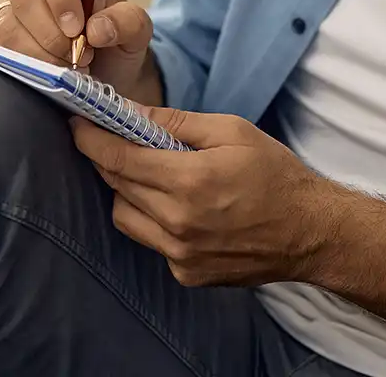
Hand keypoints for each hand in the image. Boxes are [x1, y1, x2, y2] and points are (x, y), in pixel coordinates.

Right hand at [0, 0, 158, 100]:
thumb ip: (127, 22)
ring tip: (70, 66)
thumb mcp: (137, 30)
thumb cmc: (117, 39)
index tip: (77, 28)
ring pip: (9, 24)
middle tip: (78, 56)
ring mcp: (13, 4)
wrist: (104, 70)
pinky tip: (52, 70)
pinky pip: (2, 47)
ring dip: (40, 53)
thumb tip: (97, 28)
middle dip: (51, 33)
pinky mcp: (1, 33)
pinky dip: (28, 64)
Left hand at [72, 107, 340, 286]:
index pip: (120, 158)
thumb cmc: (274, 172)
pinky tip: (175, 203)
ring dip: (126, 190)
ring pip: (125, 217)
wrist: (308, 231)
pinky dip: (151, 217)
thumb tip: (131, 111)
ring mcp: (180, 254)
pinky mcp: (186, 274)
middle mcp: (178, 223)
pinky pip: (150, 240)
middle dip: (107, 158)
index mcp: (190, 181)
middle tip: (107, 136)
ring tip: (147, 170)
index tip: (77, 122)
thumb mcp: (231, 130)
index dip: (92, 139)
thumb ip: (176, 121)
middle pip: (117, 186)